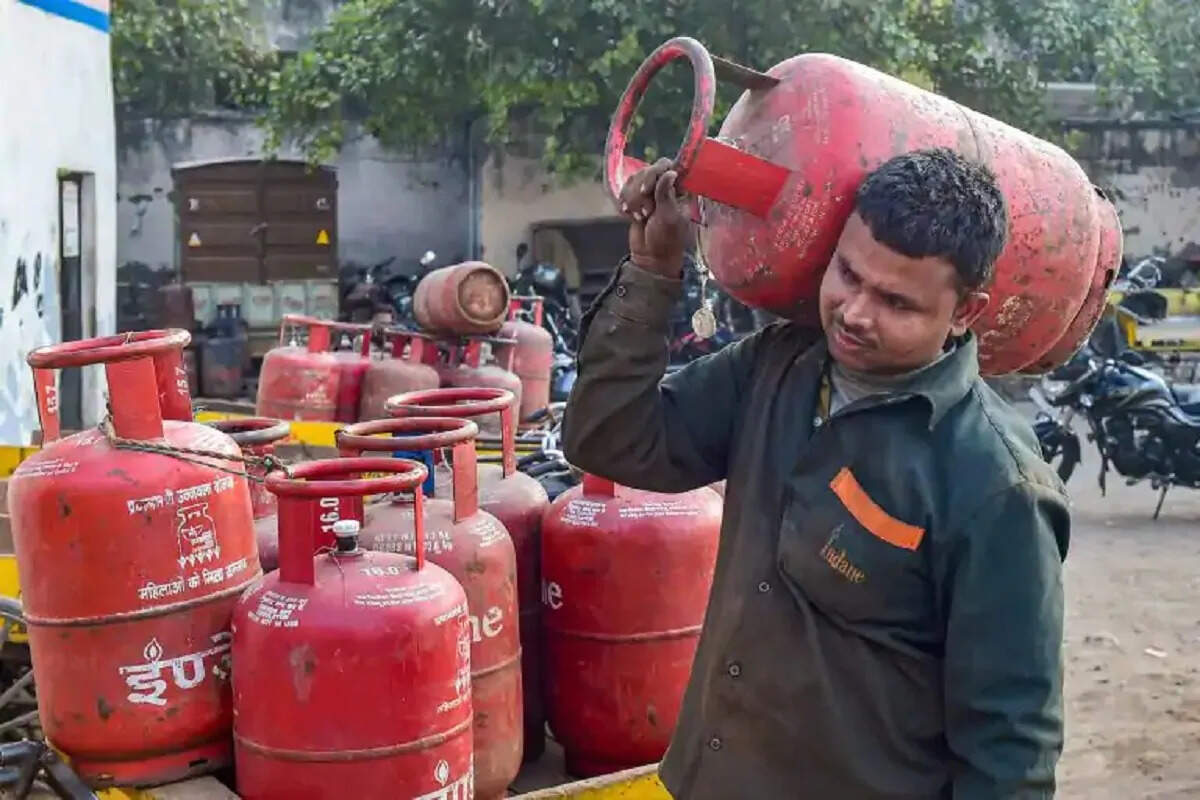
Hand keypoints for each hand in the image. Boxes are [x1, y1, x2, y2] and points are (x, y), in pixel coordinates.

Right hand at [620, 158, 688, 278]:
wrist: (650, 256)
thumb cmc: (665, 239)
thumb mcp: (668, 216)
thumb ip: (665, 193)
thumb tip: (671, 171)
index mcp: (680, 188)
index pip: (667, 165)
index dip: (654, 173)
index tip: (647, 188)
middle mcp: (665, 186)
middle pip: (647, 170)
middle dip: (642, 191)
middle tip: (646, 212)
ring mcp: (649, 192)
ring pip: (634, 179)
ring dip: (633, 199)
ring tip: (639, 217)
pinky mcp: (636, 198)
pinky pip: (625, 189)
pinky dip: (625, 202)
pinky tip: (628, 215)